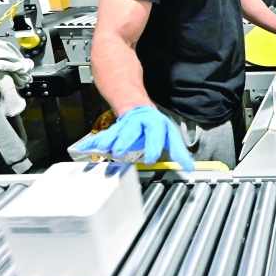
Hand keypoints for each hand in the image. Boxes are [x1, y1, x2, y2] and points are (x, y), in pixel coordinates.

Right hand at [78, 106, 193, 168]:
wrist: (138, 109)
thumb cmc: (155, 127)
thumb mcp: (169, 137)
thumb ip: (179, 153)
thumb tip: (190, 167)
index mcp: (155, 124)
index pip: (156, 133)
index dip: (153, 145)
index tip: (151, 158)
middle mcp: (139, 123)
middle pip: (132, 130)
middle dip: (126, 139)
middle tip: (121, 150)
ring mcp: (125, 126)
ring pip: (116, 132)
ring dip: (109, 139)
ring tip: (104, 147)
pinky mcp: (114, 130)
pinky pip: (103, 136)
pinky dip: (94, 142)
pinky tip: (85, 147)